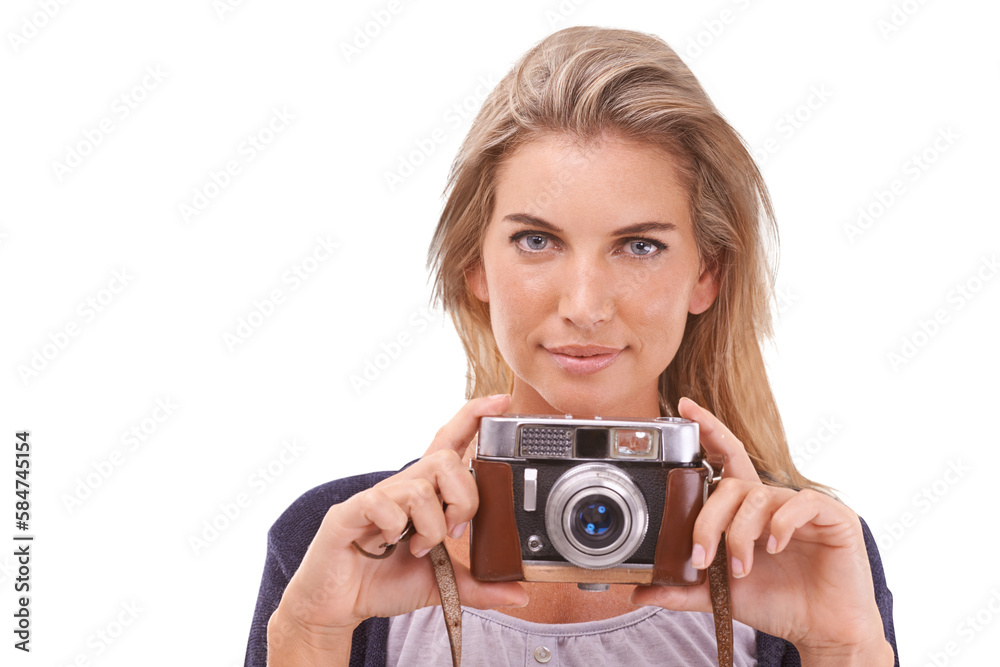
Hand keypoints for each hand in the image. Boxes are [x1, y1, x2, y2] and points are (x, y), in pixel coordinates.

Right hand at [267, 394, 526, 660]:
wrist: (339, 605)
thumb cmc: (384, 581)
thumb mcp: (442, 584)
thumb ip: (479, 585)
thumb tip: (519, 594)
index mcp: (425, 494)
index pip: (450, 442)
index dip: (473, 417)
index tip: (501, 401)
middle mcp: (403, 487)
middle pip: (445, 460)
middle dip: (463, 499)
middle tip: (455, 531)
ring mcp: (377, 497)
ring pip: (420, 488)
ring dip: (430, 526)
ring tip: (418, 547)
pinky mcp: (351, 512)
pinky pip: (383, 503)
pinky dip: (395, 528)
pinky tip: (390, 543)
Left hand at [630, 398, 893, 664]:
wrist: (822, 631)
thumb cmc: (778, 603)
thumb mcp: (721, 596)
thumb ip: (682, 590)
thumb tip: (639, 592)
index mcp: (747, 510)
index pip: (725, 459)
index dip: (707, 431)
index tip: (683, 408)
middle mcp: (773, 501)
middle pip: (731, 485)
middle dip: (709, 520)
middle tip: (701, 556)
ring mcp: (803, 507)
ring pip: (759, 498)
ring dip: (740, 534)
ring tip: (740, 567)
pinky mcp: (833, 516)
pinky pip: (801, 503)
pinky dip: (781, 524)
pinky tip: (774, 547)